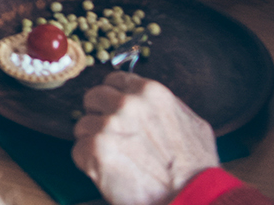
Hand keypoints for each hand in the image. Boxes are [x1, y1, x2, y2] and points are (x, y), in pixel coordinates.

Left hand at [73, 72, 220, 204]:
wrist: (190, 196)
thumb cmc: (195, 167)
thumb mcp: (192, 123)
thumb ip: (164, 107)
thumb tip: (149, 101)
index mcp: (149, 92)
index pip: (114, 80)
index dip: (113, 96)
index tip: (114, 109)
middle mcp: (126, 104)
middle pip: (93, 97)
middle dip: (99, 114)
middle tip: (111, 135)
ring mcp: (109, 125)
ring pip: (83, 124)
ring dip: (93, 140)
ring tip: (114, 158)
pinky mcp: (95, 149)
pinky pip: (78, 149)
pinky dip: (88, 162)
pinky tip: (107, 170)